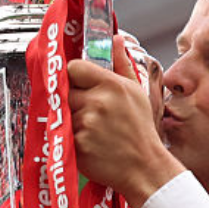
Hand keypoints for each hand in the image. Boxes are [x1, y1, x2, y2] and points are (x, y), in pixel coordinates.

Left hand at [67, 42, 183, 207]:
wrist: (144, 167)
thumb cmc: (140, 130)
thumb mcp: (137, 92)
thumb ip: (122, 63)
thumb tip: (115, 39)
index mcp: (112, 85)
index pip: (75, 67)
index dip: (77, 76)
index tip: (84, 86)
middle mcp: (97, 101)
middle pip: (66, 90)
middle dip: (75, 100)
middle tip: (93, 113)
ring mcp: (85, 123)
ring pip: (63, 112)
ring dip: (73, 119)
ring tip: (94, 130)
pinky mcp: (76, 142)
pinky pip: (64, 132)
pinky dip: (73, 137)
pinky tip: (91, 143)